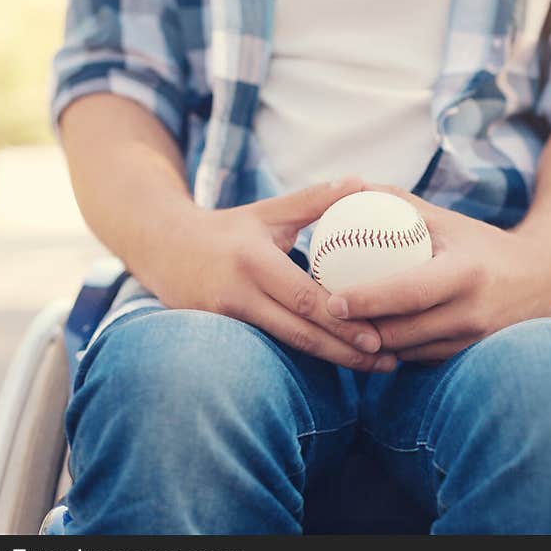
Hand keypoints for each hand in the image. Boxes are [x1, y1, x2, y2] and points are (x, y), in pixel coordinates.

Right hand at [146, 178, 396, 371]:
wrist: (162, 249)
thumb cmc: (227, 230)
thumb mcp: (267, 211)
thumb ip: (312, 200)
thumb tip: (360, 183)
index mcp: (254, 262)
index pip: (305, 298)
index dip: (343, 320)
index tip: (380, 333)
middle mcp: (238, 294)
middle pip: (300, 332)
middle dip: (346, 351)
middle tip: (388, 360)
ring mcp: (225, 318)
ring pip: (287, 345)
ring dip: (333, 360)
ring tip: (374, 367)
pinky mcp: (218, 333)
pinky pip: (270, 348)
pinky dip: (306, 358)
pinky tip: (338, 362)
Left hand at [324, 185, 550, 361]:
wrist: (540, 280)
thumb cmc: (481, 244)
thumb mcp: (446, 219)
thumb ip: (398, 204)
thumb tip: (348, 186)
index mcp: (465, 274)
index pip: (408, 293)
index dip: (368, 300)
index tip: (332, 299)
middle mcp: (471, 313)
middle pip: (401, 332)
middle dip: (358, 330)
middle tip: (324, 315)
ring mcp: (471, 340)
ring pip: (406, 352)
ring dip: (373, 343)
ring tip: (341, 326)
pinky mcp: (467, 356)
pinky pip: (419, 358)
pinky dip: (395, 348)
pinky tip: (371, 334)